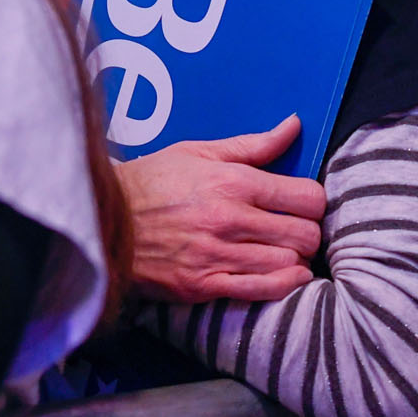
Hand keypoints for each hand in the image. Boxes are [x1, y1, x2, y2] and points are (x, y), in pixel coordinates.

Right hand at [117, 115, 326, 303]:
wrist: (103, 219)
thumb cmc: (152, 181)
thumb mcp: (199, 151)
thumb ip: (252, 145)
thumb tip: (294, 125)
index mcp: (232, 182)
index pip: (306, 197)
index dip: (314, 201)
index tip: (304, 203)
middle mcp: (230, 220)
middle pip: (304, 234)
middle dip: (309, 231)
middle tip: (298, 228)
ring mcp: (218, 256)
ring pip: (289, 263)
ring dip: (295, 258)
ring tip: (284, 249)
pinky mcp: (204, 286)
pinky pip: (262, 291)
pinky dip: (283, 284)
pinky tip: (283, 274)